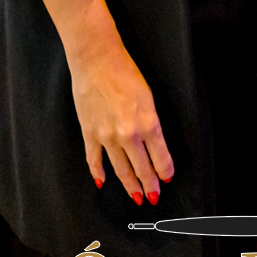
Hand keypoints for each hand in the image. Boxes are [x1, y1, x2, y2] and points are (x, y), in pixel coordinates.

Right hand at [68, 33, 174, 202]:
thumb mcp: (148, 97)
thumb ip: (150, 123)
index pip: (160, 157)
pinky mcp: (89, 133)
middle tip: (153, 196)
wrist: (97, 60)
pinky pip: (94, 159)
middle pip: (141, 168)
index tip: (167, 179)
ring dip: (129, 185)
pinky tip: (102, 182)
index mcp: (147, 123)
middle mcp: (128, 134)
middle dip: (149, 184)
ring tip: (136, 196)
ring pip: (120, 169)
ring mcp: (106, 136)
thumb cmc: (126, 72)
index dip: (165, 171)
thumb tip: (152, 143)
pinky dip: (98, 173)